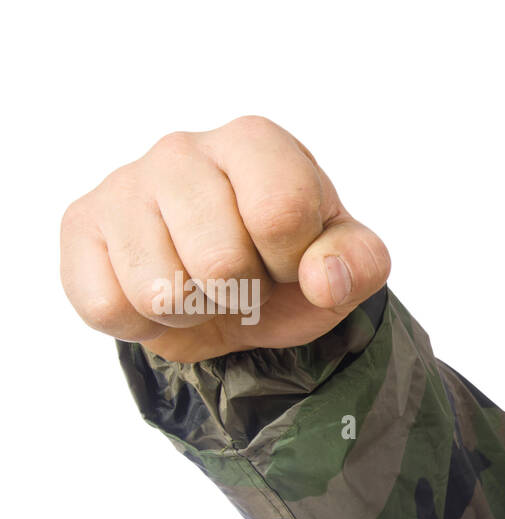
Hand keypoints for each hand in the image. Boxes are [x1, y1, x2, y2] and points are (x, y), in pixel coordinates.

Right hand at [60, 115, 390, 361]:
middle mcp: (183, 148)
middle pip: (219, 262)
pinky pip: (107, 306)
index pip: (279, 213)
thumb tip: (324, 278)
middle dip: (241, 293)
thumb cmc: (288, 263)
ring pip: (160, 292)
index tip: (288, 261)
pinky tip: (157, 291)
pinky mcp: (81, 225)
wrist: (230, 289)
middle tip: (241, 278)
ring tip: (201, 285)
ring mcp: (124, 184)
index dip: (292, 264)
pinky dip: (142, 324)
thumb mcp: (342, 265)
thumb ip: (358, 264)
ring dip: (192, 311)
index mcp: (255, 143)